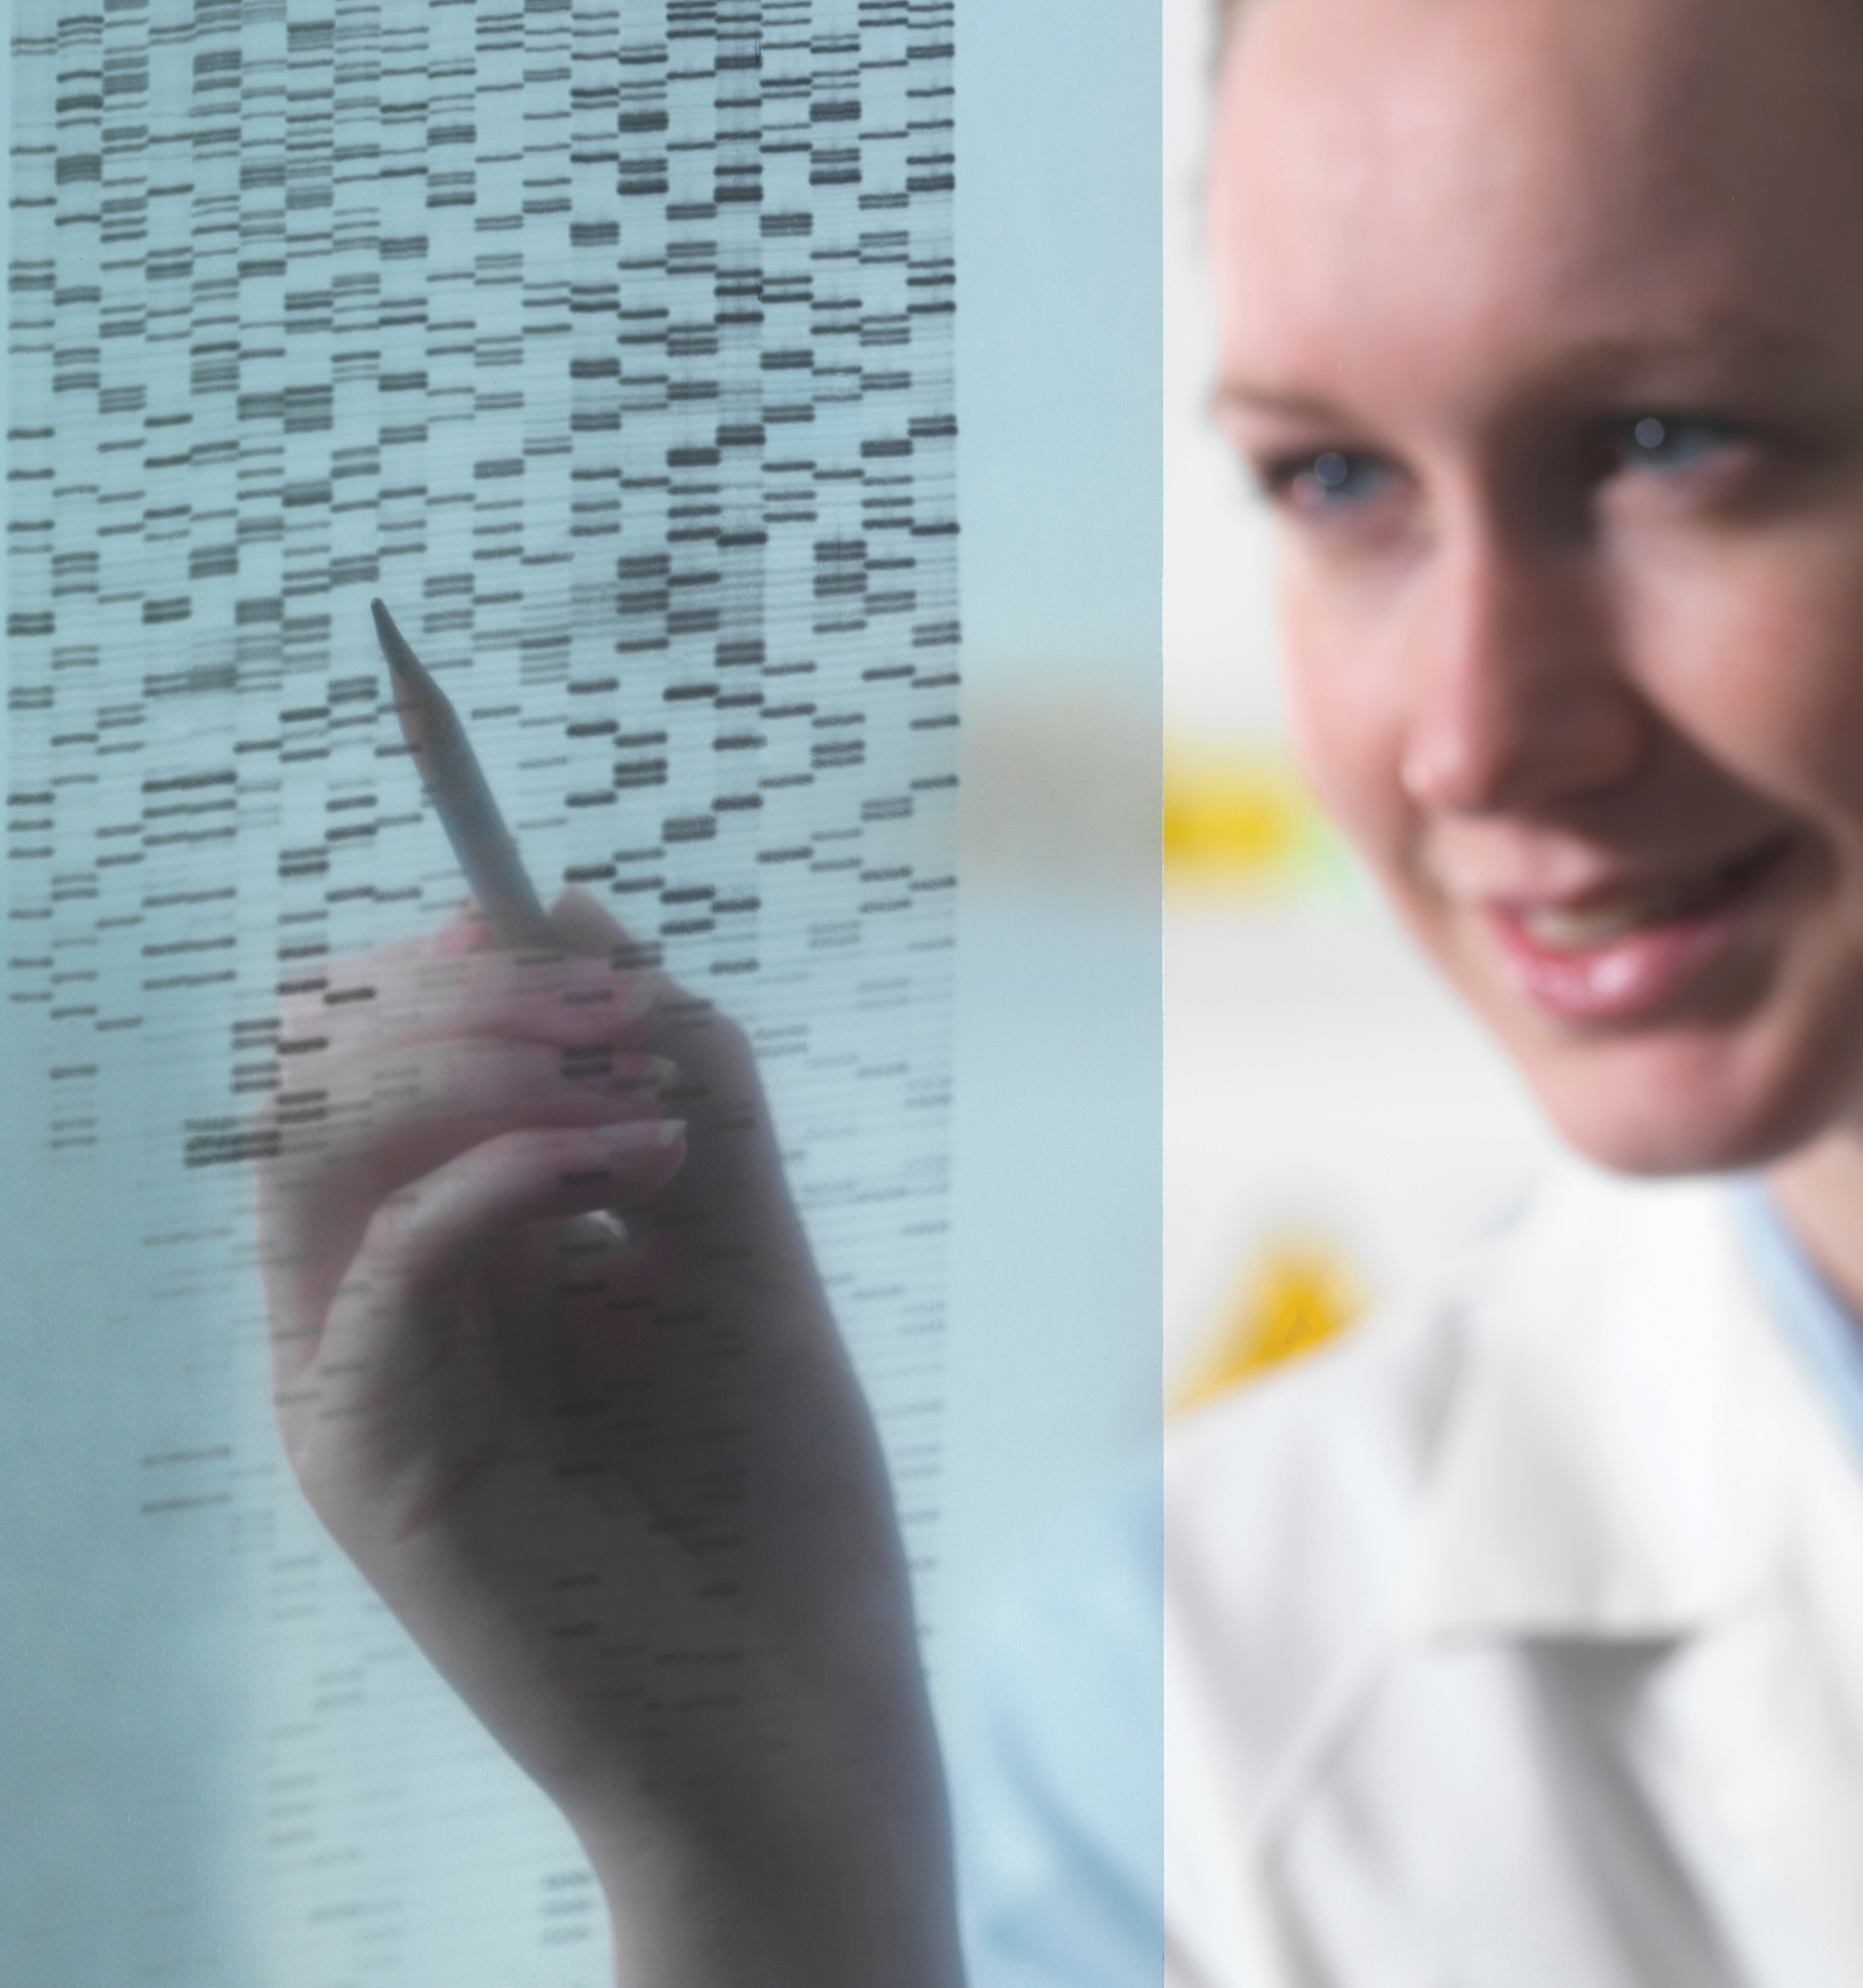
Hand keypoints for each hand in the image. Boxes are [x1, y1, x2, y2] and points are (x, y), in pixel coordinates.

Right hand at [256, 889, 964, 1986]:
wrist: (797, 1706)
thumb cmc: (776, 1490)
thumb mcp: (739, 1235)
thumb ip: (673, 1075)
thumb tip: (575, 901)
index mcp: (462, 1245)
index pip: (371, 1053)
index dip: (447, 969)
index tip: (557, 928)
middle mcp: (386, 1299)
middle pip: (320, 1075)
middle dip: (464, 999)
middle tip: (609, 1008)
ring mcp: (365, 1375)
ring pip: (321, 1143)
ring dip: (479, 1062)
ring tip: (631, 1086)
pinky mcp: (367, 1456)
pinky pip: (380, 1257)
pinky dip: (497, 1166)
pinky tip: (627, 1160)